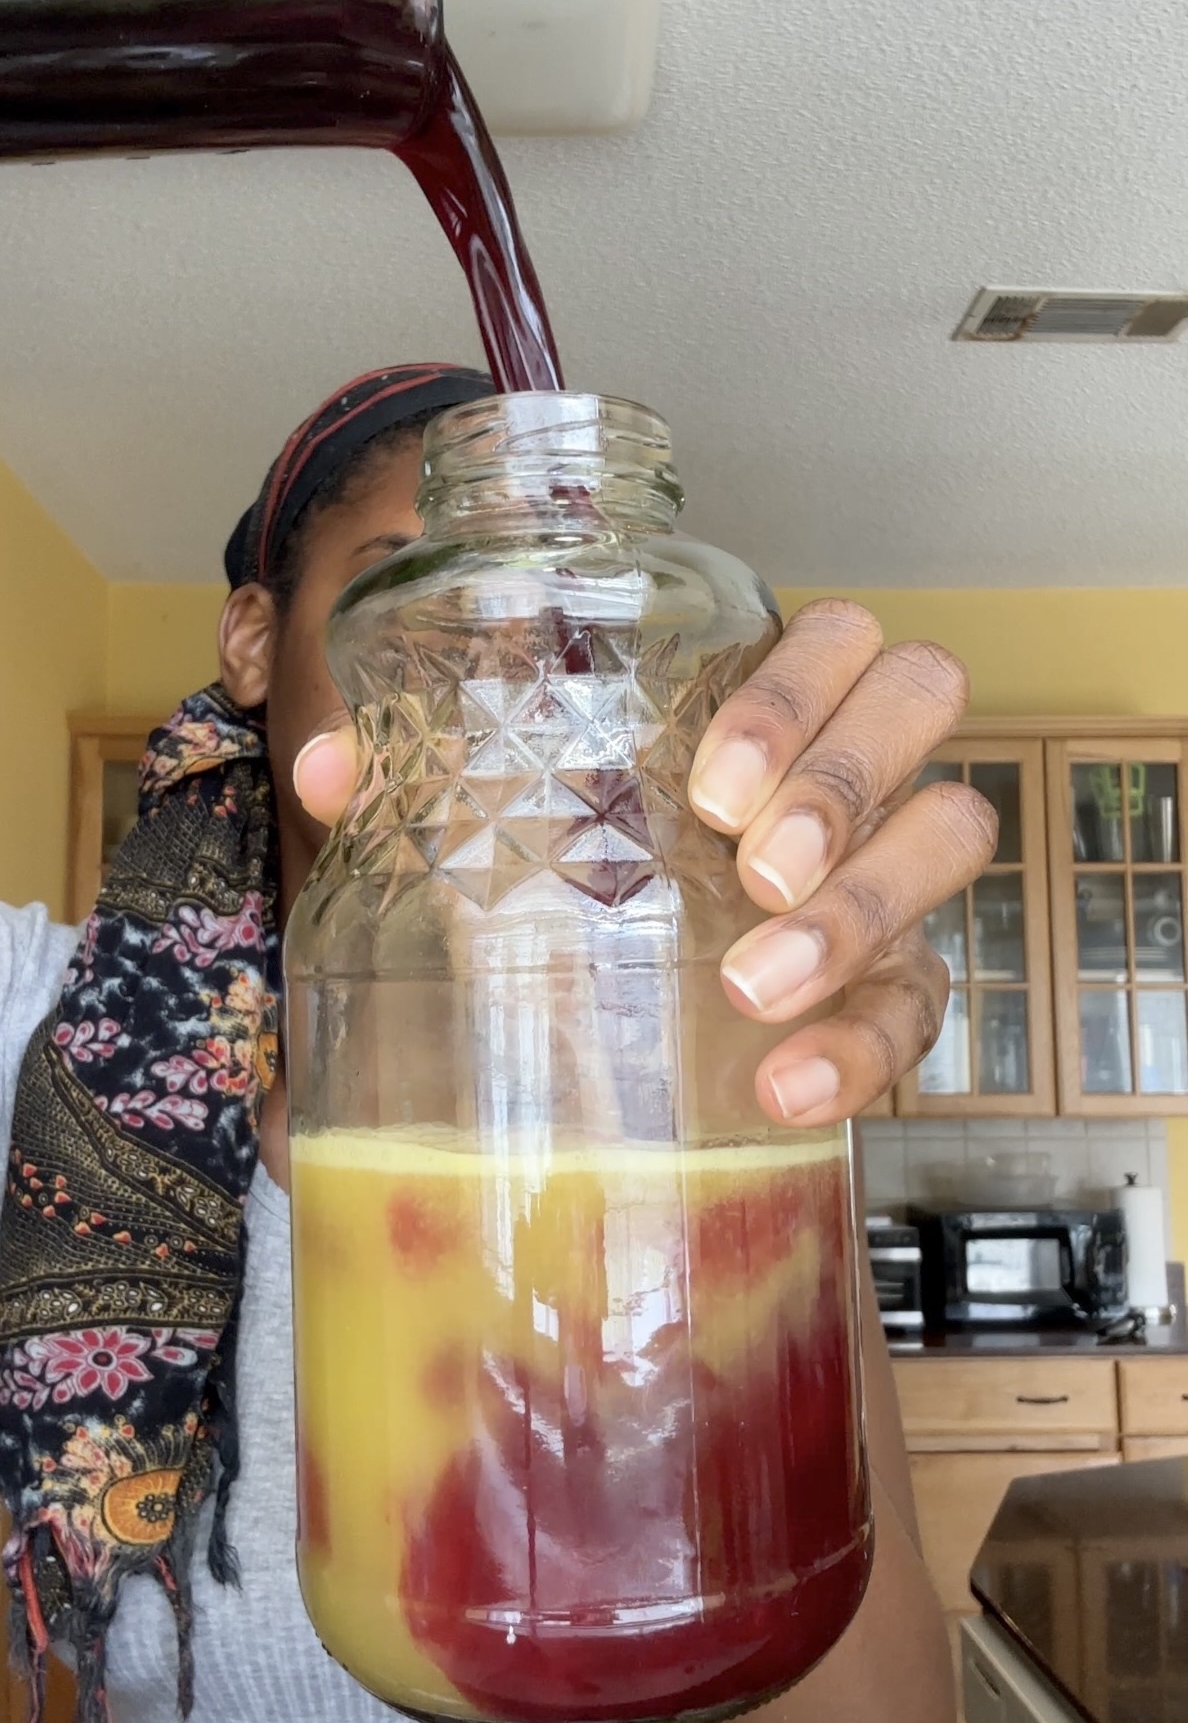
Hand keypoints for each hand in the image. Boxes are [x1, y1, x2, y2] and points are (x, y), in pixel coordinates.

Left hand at [294, 599, 995, 1124]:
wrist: (606, 1032)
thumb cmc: (568, 884)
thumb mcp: (500, 830)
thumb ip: (419, 785)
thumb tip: (331, 765)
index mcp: (755, 704)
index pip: (836, 634)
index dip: (800, 690)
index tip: (711, 780)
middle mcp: (841, 771)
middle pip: (925, 694)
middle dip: (846, 776)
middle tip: (750, 866)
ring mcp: (883, 875)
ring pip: (954, 830)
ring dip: (864, 903)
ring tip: (755, 981)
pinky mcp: (894, 989)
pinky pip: (924, 1004)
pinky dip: (863, 1048)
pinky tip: (783, 1088)